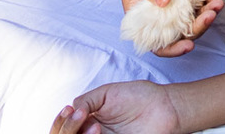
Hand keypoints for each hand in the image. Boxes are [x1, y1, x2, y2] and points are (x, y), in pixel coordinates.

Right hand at [50, 81, 180, 133]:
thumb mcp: (106, 94)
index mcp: (87, 122)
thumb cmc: (138, 97)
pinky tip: (97, 130)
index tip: (69, 110)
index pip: (62, 129)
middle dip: (66, 130)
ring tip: (95, 125)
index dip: (60, 122)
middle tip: (81, 116)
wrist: (164, 106)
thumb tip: (70, 111)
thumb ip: (85, 101)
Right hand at [113, 0, 224, 56]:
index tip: (189, 45)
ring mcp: (174, 5)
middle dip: (199, 26)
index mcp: (144, 21)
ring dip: (207, 14)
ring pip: (194, 18)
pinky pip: (198, 2)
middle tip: (211, 14)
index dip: (174, 49)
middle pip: (182, 32)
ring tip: (217, 2)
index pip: (159, 45)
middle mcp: (161, 17)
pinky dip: (207, 1)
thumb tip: (165, 0)